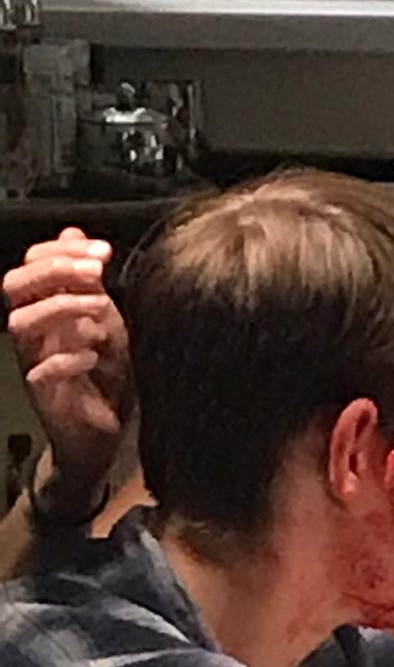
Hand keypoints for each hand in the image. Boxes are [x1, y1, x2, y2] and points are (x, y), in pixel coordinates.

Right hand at [2, 229, 132, 502]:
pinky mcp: (45, 397)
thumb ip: (89, 281)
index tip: (102, 251)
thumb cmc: (105, 376)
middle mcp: (33, 334)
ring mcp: (33, 363)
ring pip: (21, 323)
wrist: (107, 433)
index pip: (31, 265)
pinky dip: (68, 359)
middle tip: (96, 271)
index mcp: (44, 309)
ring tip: (101, 310)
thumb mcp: (105, 319)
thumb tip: (76, 233)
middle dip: (54, 270)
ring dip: (62, 308)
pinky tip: (94, 357)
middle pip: (13, 286)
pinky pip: (40, 371)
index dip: (60, 250)